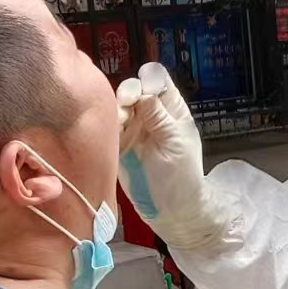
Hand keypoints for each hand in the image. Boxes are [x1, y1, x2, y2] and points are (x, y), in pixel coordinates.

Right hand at [117, 62, 225, 249]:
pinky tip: (107, 130)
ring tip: (120, 120)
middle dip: (128, 92)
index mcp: (171, 109)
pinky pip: (107, 125)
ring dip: (115, 108)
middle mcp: (150, 113)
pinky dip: (105, 123)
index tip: (143, 93)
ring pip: (117, 104)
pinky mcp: (118, 143)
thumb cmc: (182, 176)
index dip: (148, 80)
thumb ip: (158, 116)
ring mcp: (133, 127)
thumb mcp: (174, 142)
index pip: (157, 79)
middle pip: (134, 88)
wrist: (171, 209)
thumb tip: (144, 90)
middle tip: (126, 104)